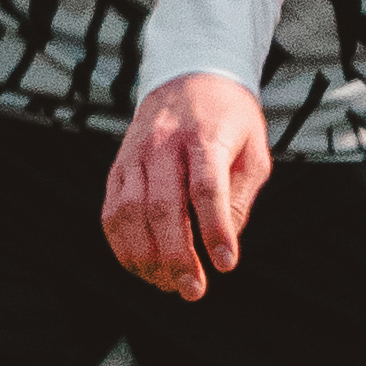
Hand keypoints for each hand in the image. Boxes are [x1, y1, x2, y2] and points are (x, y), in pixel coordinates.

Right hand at [102, 72, 273, 299]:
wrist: (187, 75)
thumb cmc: (229, 120)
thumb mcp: (253, 149)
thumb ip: (241, 196)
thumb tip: (222, 246)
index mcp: (206, 135)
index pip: (207, 187)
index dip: (215, 229)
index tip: (226, 265)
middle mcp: (164, 144)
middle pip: (163, 206)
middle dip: (176, 256)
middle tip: (193, 290)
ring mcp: (135, 155)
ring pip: (129, 213)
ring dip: (146, 258)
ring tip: (168, 285)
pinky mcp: (117, 168)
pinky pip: (111, 213)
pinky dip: (123, 247)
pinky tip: (143, 269)